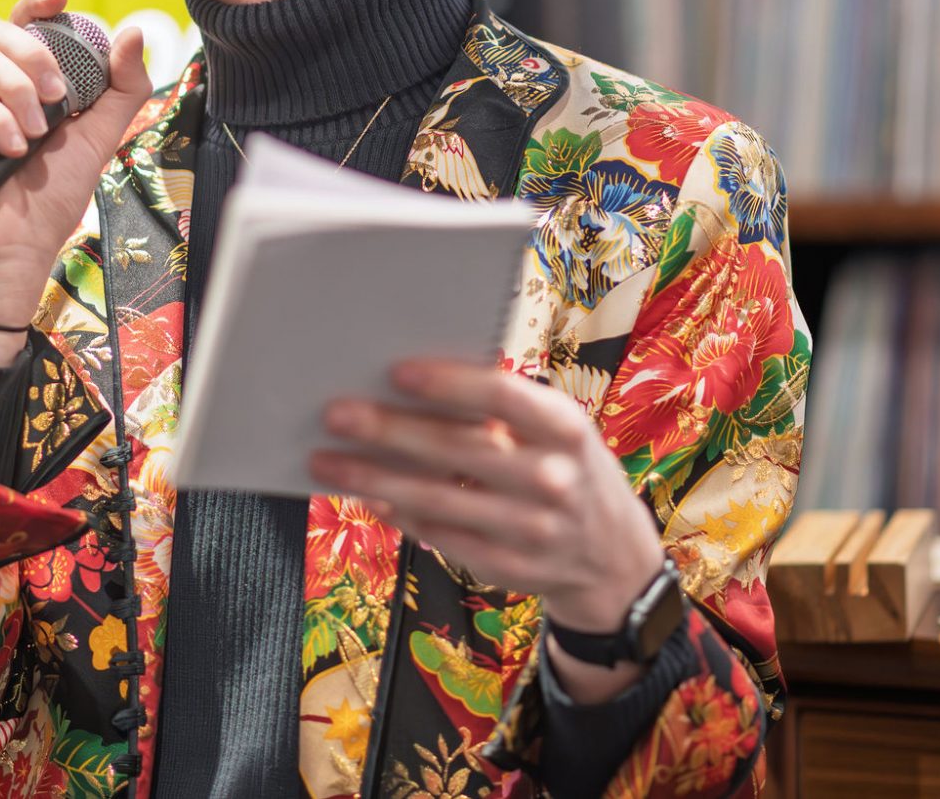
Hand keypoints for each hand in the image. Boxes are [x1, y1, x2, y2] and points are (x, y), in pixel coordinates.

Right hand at [0, 0, 152, 357]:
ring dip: (18, 92)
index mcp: (22, 80)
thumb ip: (121, 87)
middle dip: (35, 55)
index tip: (60, 0)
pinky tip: (11, 150)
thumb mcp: (98, 136)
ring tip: (36, 135)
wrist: (16, 247)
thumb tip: (134, 32)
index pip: (24, 24)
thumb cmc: (51, 196)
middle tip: (58, 96)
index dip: (37, 3)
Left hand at [309, 359, 669, 697]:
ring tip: (327, 461)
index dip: (446, 382)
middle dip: (389, 430)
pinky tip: (368, 497)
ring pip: (437, 498)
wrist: (612, 559)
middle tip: (336, 414)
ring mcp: (531, 529)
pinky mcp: (507, 567)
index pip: (501, 395)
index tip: (394, 371)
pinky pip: (440, 536)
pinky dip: (398, 515)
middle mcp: (552, 478)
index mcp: (566, 428)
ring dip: (374, 478)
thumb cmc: (568, 471)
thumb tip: (414, 386)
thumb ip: (505, 412)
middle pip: (457, 448)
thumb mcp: (558, 433)